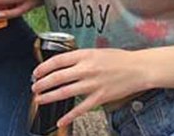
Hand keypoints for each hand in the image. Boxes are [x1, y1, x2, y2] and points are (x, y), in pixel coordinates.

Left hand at [31, 48, 148, 127]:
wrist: (139, 68)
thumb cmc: (118, 59)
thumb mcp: (96, 51)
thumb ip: (80, 57)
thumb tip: (62, 64)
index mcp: (84, 55)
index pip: (57, 61)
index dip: (43, 67)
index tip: (36, 72)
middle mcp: (86, 69)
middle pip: (57, 77)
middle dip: (42, 83)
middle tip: (34, 87)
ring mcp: (92, 84)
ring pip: (65, 92)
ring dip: (49, 96)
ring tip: (39, 99)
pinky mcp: (100, 97)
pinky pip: (81, 108)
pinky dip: (69, 116)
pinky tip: (60, 120)